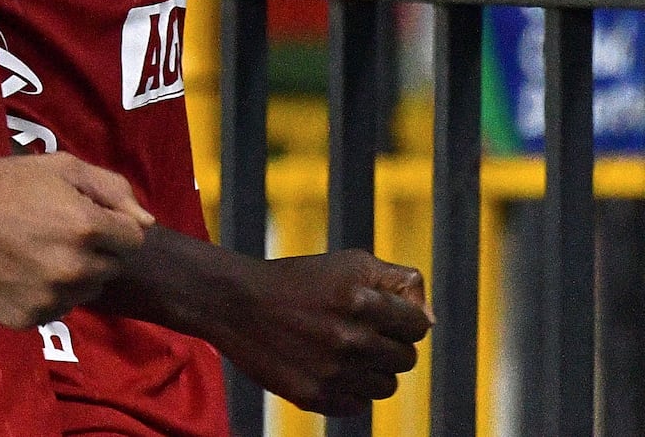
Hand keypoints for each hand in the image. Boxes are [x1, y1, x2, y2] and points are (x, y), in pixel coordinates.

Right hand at [0, 136, 153, 327]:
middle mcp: (74, 269)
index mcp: (87, 227)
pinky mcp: (27, 320)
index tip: (85, 214)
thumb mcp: (62, 167)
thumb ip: (113, 189)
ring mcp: (50, 299)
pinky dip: (46, 293)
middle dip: (94, 249)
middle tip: (55, 228)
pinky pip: (55, 309)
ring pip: (85, 291)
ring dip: (73, 273)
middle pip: (110, 267)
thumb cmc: (5, 182)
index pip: (133, 239)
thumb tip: (147, 223)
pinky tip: (20, 269)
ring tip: (36, 247)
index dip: (112, 224)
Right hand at [218, 249, 431, 415]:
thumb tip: (429, 318)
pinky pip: (359, 405)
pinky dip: (350, 389)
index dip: (405, 318)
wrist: (239, 304)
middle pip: (406, 358)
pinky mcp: (316, 398)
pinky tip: (328, 366)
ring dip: (373, 369)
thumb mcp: (349, 263)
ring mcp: (333, 373)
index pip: (417, 325)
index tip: (386, 314)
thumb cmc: (299, 279)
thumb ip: (396, 282)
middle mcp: (350, 339)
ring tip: (345, 349)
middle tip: (361, 329)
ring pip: (386, 386)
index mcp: (360, 301)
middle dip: (390, 344)